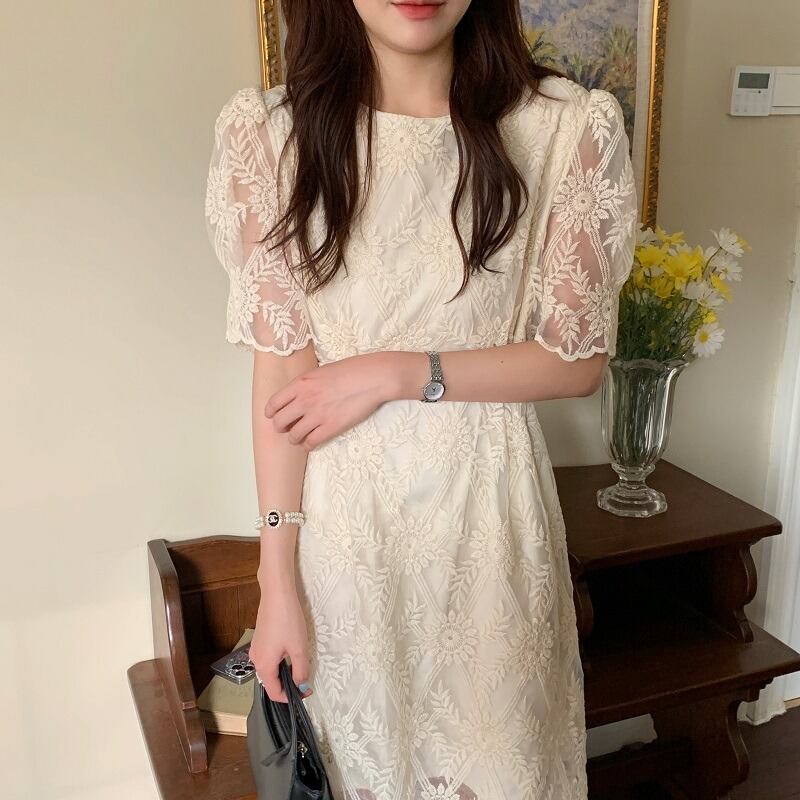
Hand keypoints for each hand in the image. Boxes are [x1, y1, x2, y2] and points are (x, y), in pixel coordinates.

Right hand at [250, 585, 311, 703]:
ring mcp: (255, 649)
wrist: (276, 595)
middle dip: (287, 685)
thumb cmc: (288, 621)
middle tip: (305, 680)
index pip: (274, 693)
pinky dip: (279, 662)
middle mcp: (255, 660)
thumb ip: (301, 671)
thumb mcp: (299, 648)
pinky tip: (290, 651)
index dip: (290, 698)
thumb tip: (302, 687)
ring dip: (284, 673)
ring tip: (299, 665)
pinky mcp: (259, 640)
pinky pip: (268, 659)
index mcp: (264, 666)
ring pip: (269, 670)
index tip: (305, 692)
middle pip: (270, 683)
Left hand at [264, 351, 405, 449]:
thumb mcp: (321, 371)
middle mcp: (304, 400)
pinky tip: (312, 441)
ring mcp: (317, 415)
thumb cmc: (351, 370)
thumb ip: (306, 384)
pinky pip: (311, 443)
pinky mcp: (331, 427)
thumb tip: (298, 395)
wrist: (373, 378)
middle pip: (279, 422)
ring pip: (293, 436)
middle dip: (281, 427)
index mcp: (300, 384)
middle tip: (287, 428)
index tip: (273, 416)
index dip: (271, 413)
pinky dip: (309, 445)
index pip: (273, 403)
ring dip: (295, 438)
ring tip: (300, 437)